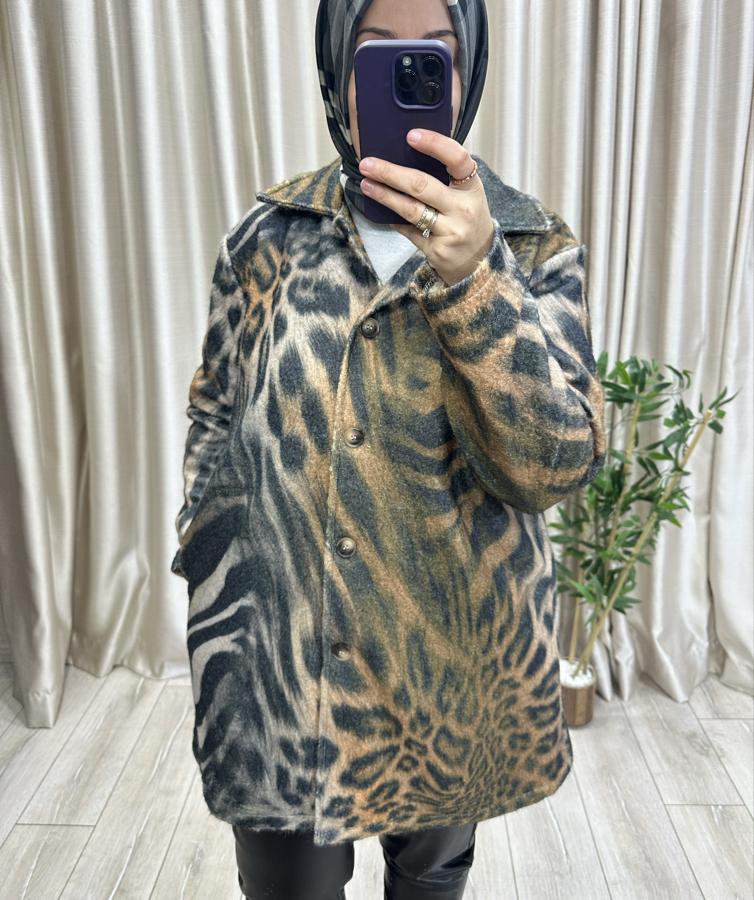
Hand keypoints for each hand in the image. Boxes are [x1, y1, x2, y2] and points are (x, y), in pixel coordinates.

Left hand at [358, 129, 494, 287]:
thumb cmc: (466, 218)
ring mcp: (450, 231)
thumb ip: (446, 175)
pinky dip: (393, 219)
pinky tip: (380, 211)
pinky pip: (408, 231)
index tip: (411, 135)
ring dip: (384, 195)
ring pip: (410, 210)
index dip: (435, 144)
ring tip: (366, 184)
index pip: (457, 159)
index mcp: (471, 188)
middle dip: (391, 173)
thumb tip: (407, 152)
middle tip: (368, 164)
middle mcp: (462, 209)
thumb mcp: (467, 194)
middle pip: (422, 185)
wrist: (478, 259)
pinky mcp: (436, 250)